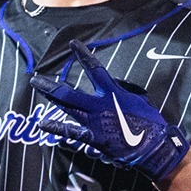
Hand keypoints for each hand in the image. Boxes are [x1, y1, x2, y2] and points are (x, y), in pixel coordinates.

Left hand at [30, 40, 188, 182]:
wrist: (155, 146)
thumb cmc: (151, 124)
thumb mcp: (139, 101)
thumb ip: (122, 94)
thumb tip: (115, 90)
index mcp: (114, 93)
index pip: (96, 70)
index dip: (83, 55)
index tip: (73, 44)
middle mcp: (100, 105)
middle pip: (69, 92)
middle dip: (50, 86)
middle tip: (35, 79)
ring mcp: (94, 121)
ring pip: (66, 107)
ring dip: (50, 99)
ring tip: (37, 91)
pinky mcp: (94, 137)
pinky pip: (71, 131)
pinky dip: (56, 128)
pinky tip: (42, 124)